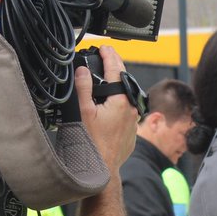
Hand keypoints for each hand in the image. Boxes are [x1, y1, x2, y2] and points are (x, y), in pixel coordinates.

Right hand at [75, 45, 139, 175]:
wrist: (103, 168)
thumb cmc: (93, 145)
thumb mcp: (83, 112)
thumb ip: (84, 88)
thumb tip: (82, 70)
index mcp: (121, 101)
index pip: (116, 69)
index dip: (109, 55)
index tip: (104, 47)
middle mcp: (131, 108)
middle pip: (124, 80)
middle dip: (115, 66)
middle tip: (107, 57)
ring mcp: (134, 119)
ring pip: (127, 95)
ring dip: (118, 84)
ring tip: (108, 76)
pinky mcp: (132, 129)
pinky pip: (128, 109)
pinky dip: (120, 101)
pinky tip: (111, 102)